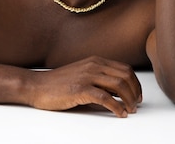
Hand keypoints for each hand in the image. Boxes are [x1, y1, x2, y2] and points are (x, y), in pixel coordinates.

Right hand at [26, 56, 141, 117]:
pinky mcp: (80, 89)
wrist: (36, 86)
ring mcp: (87, 76)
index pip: (125, 69)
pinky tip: (119, 114)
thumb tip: (119, 93)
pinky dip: (117, 107)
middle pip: (126, 76)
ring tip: (130, 110)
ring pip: (119, 85)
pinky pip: (106, 98)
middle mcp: (94, 65)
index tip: (137, 95)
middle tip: (136, 105)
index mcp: (96, 61)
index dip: (135, 83)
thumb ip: (99, 80)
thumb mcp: (82, 75)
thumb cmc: (58, 83)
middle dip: (135, 92)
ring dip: (129, 100)